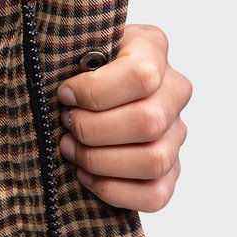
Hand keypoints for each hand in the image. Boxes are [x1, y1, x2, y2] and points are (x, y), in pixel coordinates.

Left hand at [56, 23, 191, 211]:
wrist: (88, 84)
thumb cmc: (77, 63)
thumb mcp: (74, 43)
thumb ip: (70, 51)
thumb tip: (60, 90)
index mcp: (151, 47)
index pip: (141, 75)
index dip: (96, 91)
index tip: (64, 94)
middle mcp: (173, 89)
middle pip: (148, 121)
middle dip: (94, 129)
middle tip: (65, 124)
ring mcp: (176, 132)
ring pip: (154, 160)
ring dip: (101, 160)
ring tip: (70, 149)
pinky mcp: (170, 170)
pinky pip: (156, 194)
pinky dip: (114, 190)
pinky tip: (85, 174)